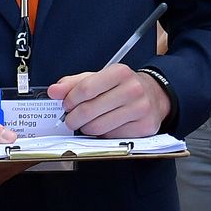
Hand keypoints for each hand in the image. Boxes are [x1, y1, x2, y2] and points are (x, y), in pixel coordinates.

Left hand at [50, 63, 170, 137]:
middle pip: (89, 110)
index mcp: (120, 72)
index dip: (70, 100)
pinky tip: (105, 126)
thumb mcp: (100, 78)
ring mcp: (140, 109)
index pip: (85, 88)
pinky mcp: (144, 126)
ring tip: (87, 123)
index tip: (66, 105)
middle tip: (71, 119)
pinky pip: (111, 137)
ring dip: (86, 128)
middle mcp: (133, 89)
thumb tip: (54, 91)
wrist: (156, 95)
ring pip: (98, 127)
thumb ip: (74, 83)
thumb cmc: (124, 87)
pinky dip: (103, 134)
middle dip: (73, 118)